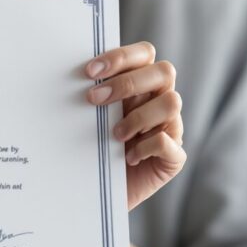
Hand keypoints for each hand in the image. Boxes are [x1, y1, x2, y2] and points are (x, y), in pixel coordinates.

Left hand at [80, 42, 184, 210]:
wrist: (97, 193)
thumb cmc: (92, 147)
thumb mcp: (89, 118)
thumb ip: (92, 95)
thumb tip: (71, 76)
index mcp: (142, 84)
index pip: (145, 53)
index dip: (121, 57)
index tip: (90, 72)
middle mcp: (160, 100)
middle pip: (164, 71)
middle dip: (127, 83)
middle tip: (94, 99)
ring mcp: (171, 127)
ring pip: (171, 102)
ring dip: (138, 116)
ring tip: (114, 134)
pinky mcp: (174, 157)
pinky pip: (169, 142)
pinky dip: (145, 146)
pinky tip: (126, 157)